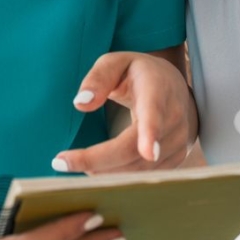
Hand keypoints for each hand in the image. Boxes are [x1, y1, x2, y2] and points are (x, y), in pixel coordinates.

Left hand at [51, 48, 197, 173]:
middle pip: (138, 150)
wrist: (173, 88)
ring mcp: (178, 141)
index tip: (148, 152)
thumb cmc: (139, 74)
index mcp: (158, 89)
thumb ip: (98, 77)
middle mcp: (173, 118)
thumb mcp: (117, 62)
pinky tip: (97, 169)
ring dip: (104, 171)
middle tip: (61, 162)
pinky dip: (118, 176)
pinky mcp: (175, 159)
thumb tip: (81, 103)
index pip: (155, 112)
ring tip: (74, 163)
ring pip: (139, 168)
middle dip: (100, 159)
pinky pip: (145, 176)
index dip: (152, 133)